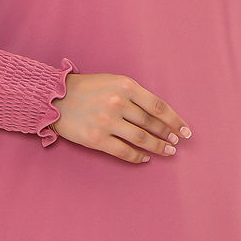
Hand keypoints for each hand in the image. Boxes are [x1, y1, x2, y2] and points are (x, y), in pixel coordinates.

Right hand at [52, 72, 190, 163]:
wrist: (54, 98)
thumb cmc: (86, 89)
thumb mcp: (113, 82)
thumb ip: (134, 95)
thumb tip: (157, 115)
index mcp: (125, 86)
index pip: (158, 106)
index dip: (175, 120)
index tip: (185, 130)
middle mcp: (118, 104)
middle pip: (152, 124)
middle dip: (168, 135)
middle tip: (176, 142)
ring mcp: (107, 122)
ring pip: (141, 139)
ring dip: (158, 147)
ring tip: (168, 151)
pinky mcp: (97, 139)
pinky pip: (124, 152)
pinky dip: (138, 157)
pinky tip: (145, 159)